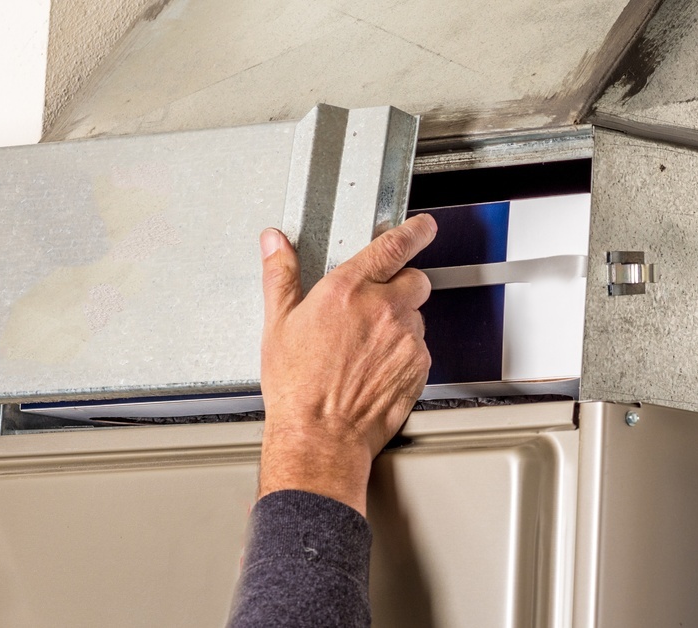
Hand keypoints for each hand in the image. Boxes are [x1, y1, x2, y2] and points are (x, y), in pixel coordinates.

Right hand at [257, 214, 436, 515]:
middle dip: (403, 285)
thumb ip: (281, 275)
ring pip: (417, 317)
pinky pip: (419, 349)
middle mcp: (383, 309)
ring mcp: (405, 338)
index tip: (422, 227)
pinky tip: (376, 368)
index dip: (414, 231)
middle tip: (379, 304)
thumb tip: (275, 243)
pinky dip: (404, 353)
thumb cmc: (297, 388)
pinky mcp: (419, 366)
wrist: (320, 436)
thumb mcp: (277, 324)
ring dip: (401, 323)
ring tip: (368, 348)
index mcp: (347, 290)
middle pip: (416, 280)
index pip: (393, 245)